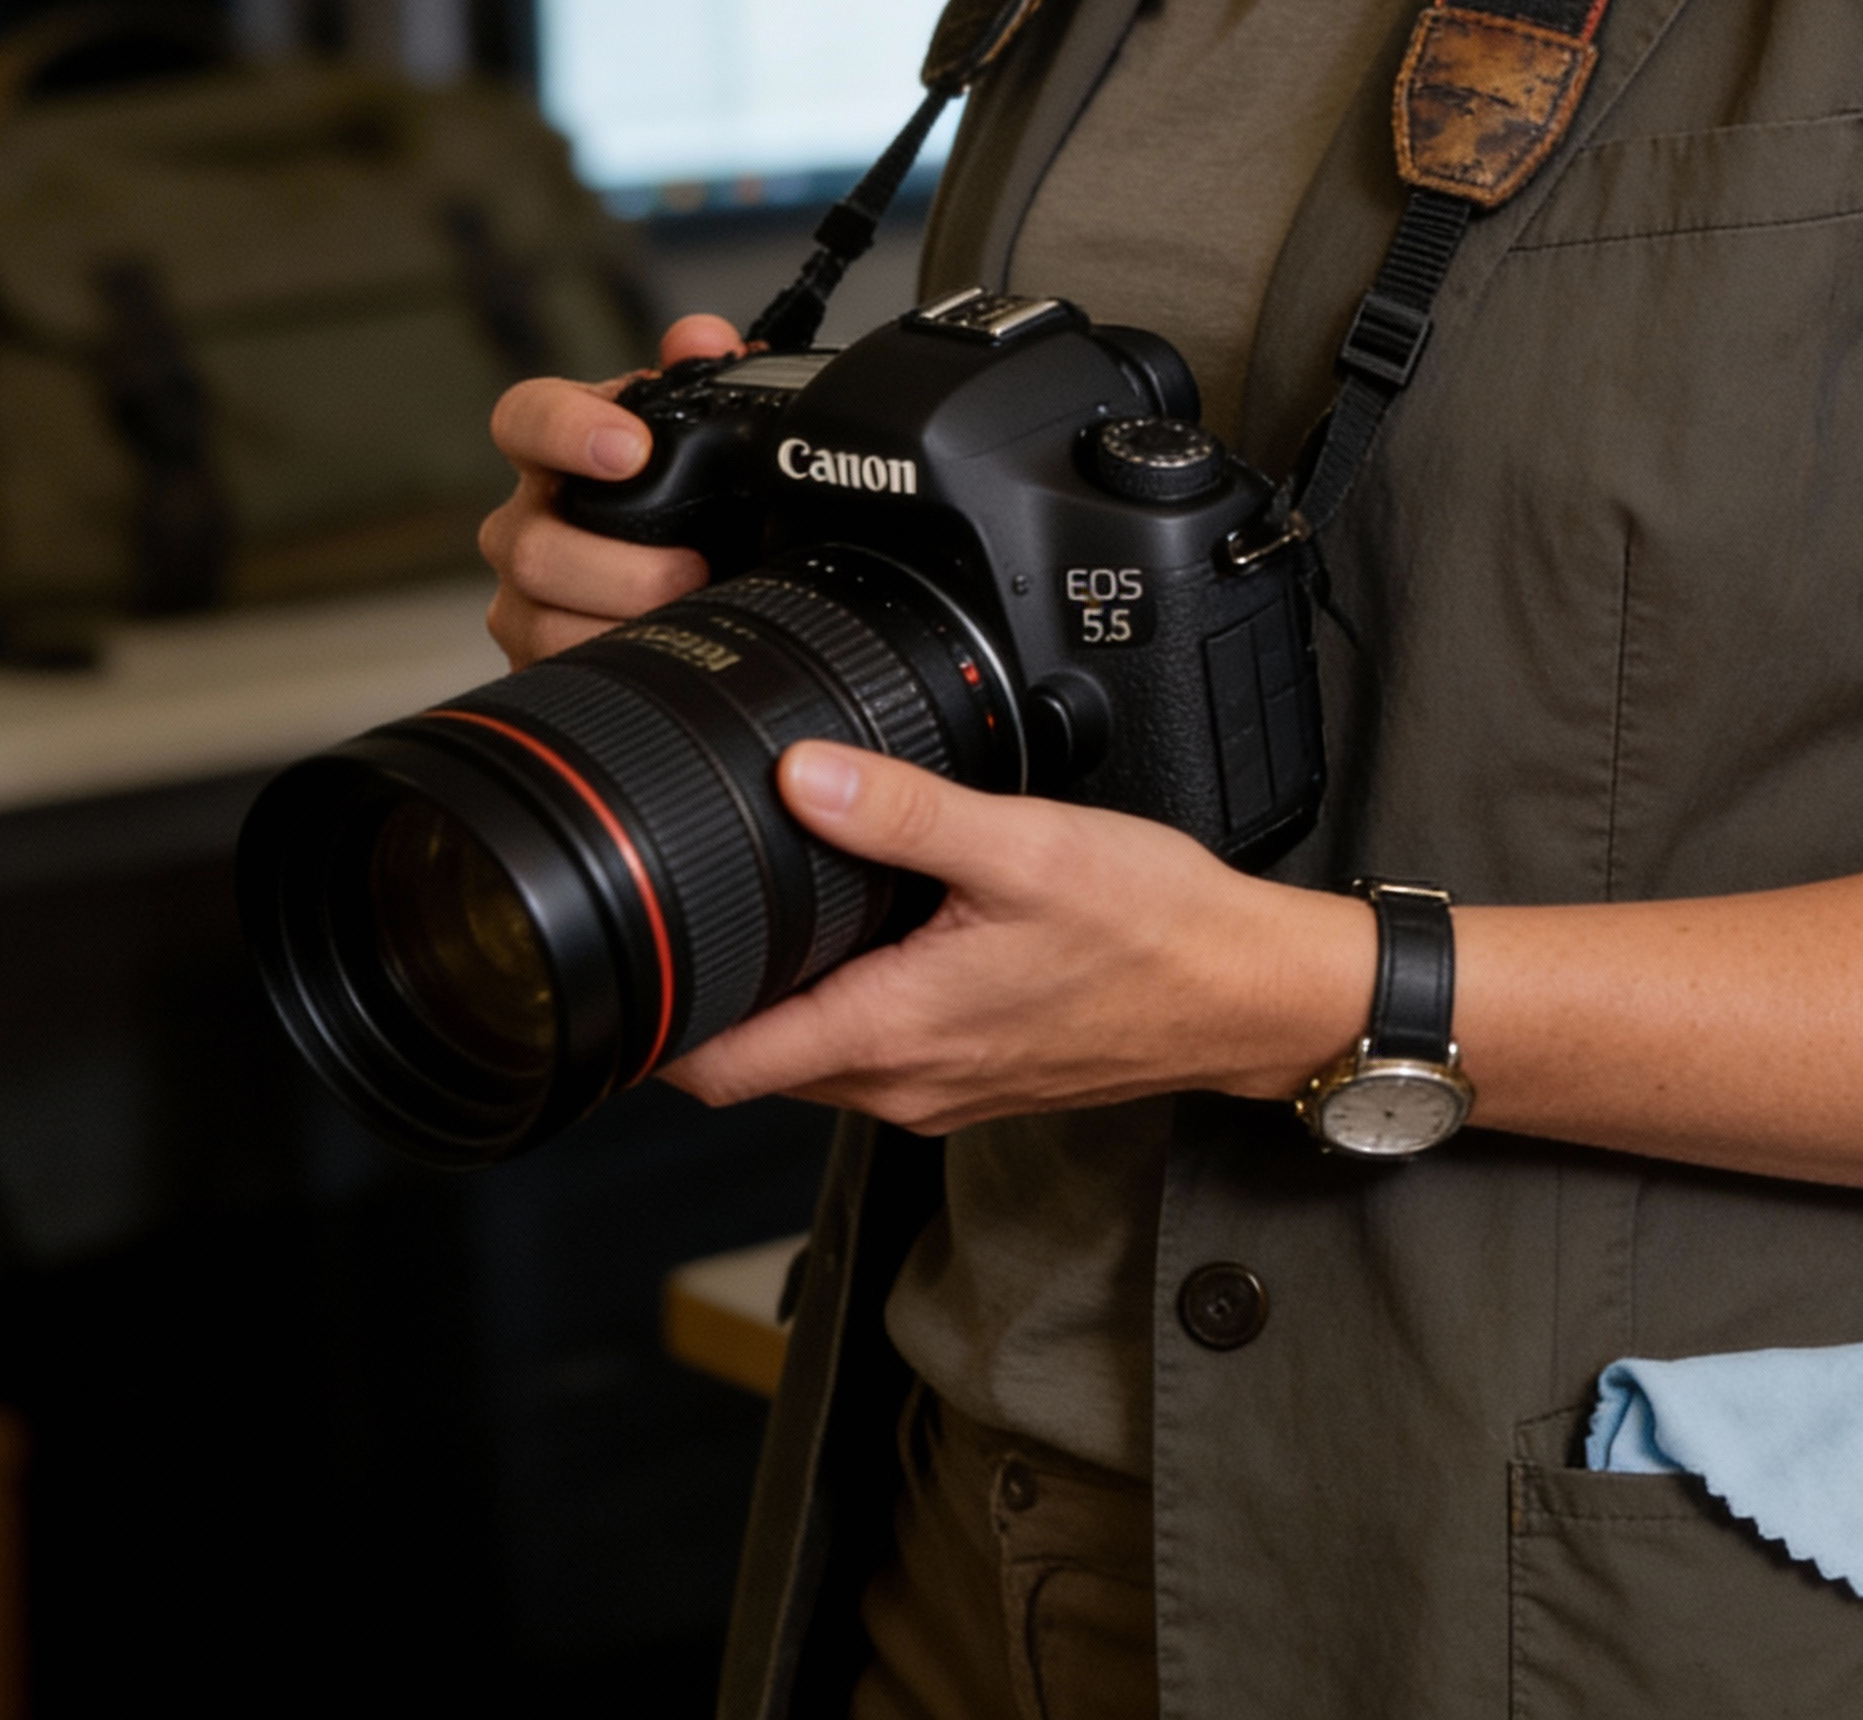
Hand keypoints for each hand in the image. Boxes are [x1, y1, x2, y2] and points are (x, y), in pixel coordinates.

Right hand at [477, 311, 746, 666]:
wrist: (695, 582)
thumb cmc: (684, 497)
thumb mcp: (700, 432)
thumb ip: (702, 373)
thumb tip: (702, 339)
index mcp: (559, 448)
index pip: (525, 419)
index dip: (566, 430)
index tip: (629, 448)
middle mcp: (527, 519)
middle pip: (530, 543)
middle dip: (618, 564)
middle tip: (693, 566)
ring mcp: (522, 593)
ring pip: (537, 615)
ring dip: (620, 621)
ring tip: (687, 613)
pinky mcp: (532, 655)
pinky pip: (552, 667)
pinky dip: (613, 662)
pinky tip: (663, 653)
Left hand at [659, 743, 1375, 1131]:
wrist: (1248, 993)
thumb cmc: (1157, 930)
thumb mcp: (1025, 847)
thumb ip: (906, 812)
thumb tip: (801, 774)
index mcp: (893, 1032)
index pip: (718, 1066)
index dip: (651, 1023)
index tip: (614, 969)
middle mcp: (903, 1082)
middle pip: (754, 1061)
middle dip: (711, 995)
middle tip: (684, 905)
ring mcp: (939, 1089)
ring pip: (814, 1056)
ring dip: (784, 997)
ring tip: (772, 907)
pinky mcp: (975, 1078)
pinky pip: (876, 1051)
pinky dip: (848, 1002)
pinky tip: (874, 935)